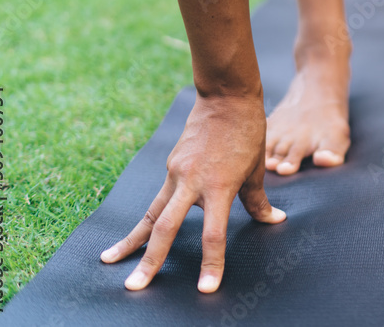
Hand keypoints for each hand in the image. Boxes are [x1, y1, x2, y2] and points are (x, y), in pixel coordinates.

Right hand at [99, 93, 286, 292]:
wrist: (227, 96)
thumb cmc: (248, 131)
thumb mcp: (257, 168)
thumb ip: (258, 200)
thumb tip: (274, 220)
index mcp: (219, 186)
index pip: (213, 234)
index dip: (211, 262)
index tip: (206, 288)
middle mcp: (192, 182)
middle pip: (165, 228)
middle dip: (149, 260)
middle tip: (134, 287)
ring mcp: (177, 173)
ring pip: (151, 213)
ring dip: (132, 240)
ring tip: (110, 261)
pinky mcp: (171, 166)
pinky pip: (160, 197)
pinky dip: (150, 216)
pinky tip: (139, 232)